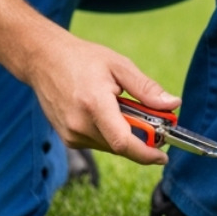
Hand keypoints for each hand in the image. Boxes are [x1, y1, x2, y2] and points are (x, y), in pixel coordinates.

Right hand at [24, 35, 180, 165]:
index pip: (122, 142)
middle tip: (153, 122)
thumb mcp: (119, 65)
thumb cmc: (82, 59)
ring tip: (122, 107)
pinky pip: (98, 143)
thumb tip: (173, 104)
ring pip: (110, 146)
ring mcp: (70, 133)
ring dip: (124, 135)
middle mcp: (79, 124)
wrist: (43, 60)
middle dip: (141, 139)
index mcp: (94, 103)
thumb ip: (146, 89)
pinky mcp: (67, 138)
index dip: (146, 154)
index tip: (163, 157)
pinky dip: (109, 133)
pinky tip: (104, 111)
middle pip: (120, 146)